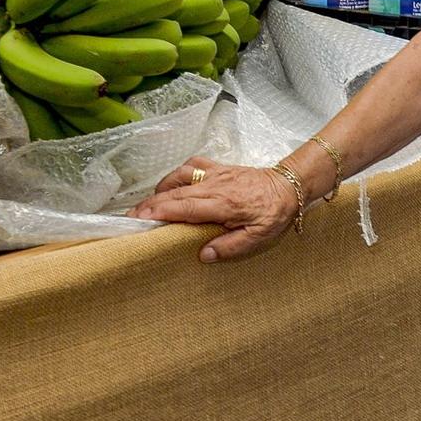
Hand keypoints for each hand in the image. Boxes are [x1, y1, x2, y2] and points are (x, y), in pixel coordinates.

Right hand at [128, 155, 300, 261]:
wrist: (290, 185)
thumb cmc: (274, 212)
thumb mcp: (259, 237)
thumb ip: (231, 247)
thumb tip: (203, 254)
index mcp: (223, 204)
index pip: (183, 207)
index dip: (159, 211)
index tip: (138, 219)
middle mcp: (215, 185)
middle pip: (175, 192)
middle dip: (150, 204)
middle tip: (130, 217)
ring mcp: (216, 173)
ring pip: (180, 177)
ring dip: (161, 189)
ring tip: (149, 205)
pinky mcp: (219, 167)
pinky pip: (192, 166)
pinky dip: (178, 174)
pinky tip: (173, 184)